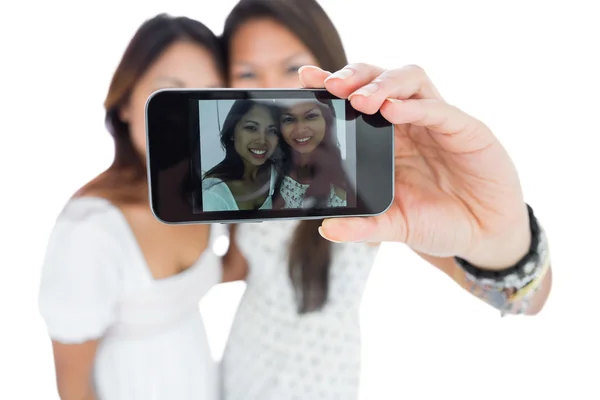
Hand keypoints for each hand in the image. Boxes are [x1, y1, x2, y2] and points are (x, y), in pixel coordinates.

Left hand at [299, 64, 530, 269]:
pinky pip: (439, 109)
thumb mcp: (395, 226)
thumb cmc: (437, 221)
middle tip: (331, 86)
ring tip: (360, 100)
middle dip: (355, 76)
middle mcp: (410, 122)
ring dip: (383, 84)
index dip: (334, 85)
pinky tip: (392, 110)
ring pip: (411, 79)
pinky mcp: (467, 130)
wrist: (481, 235)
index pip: (358, 99)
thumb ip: (363, 226)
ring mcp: (437, 122)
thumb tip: (327, 229)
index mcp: (387, 138)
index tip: (307, 80)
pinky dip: (414, 107)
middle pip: (381, 79)